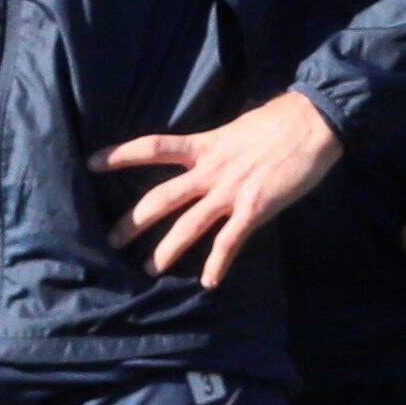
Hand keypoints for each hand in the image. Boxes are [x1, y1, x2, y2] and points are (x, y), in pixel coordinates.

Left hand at [102, 89, 340, 288]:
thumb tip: (206, 155)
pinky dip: (218, 263)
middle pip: (161, 197)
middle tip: (111, 239)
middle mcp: (211, 170)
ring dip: (166, 250)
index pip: (153, 147)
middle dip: (133, 220)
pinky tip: (209, 283)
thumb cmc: (279, 122)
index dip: (120, 154)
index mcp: (205, 146)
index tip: (91, 162)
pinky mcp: (255, 208)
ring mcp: (232, 191)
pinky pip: (230, 242)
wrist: (314, 123)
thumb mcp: (236, 129)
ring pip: (189, 225)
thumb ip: (217, 147)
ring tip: (149, 269)